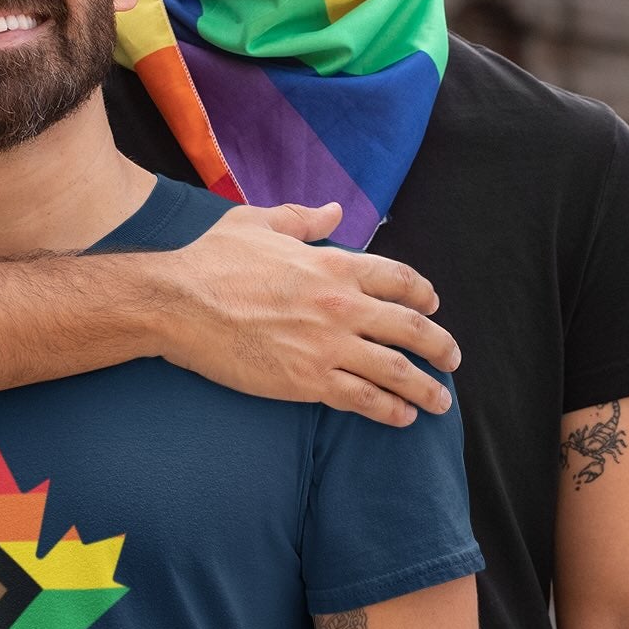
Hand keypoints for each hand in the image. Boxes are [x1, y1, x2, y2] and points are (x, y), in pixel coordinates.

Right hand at [165, 200, 459, 424]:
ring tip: (439, 402)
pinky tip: (402, 418)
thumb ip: (304, 218)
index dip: (423, 295)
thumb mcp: (261, 221)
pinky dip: (389, 410)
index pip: (398, 279)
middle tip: (452, 359)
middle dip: (439, 346)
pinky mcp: (307, 381)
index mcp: (332, 264)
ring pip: (395, 371)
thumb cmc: (211, 258)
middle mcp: (340, 304)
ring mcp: (327, 346)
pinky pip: (363, 399)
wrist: (176, 301)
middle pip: (410, 328)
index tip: (433, 306)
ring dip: (425, 388)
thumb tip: (333, 211)